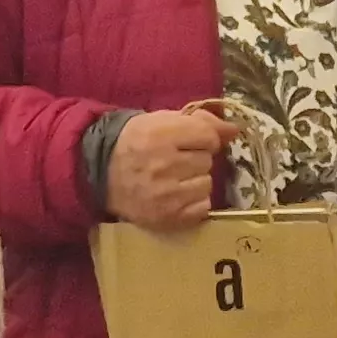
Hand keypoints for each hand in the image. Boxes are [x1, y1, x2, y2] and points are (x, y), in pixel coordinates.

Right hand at [107, 110, 235, 228]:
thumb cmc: (136, 142)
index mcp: (161, 134)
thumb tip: (234, 130)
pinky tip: (176, 196)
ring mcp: (166, 194)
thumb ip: (200, 121)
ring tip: (174, 179)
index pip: (208, 137)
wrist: (102, 173)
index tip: (188, 142)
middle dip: (196, 159)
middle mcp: (164, 164)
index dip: (202, 139)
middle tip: (175, 161)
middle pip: (207, 161)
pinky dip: (194, 202)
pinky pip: (203, 207)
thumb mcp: (162, 121)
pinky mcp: (168, 217)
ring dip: (196, 181)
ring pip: (207, 184)